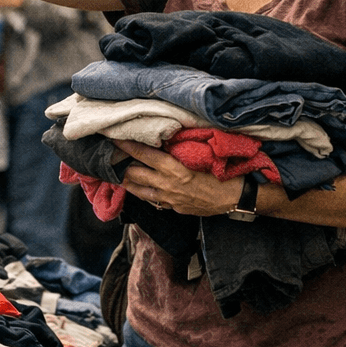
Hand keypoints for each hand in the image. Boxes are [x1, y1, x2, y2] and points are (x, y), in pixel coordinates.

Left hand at [113, 139, 242, 215]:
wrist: (234, 198)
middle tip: (111, 158)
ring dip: (127, 182)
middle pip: (134, 174)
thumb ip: (180, 149)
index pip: (143, 155)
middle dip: (120, 165)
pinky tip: (139, 189)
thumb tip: (164, 139)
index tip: (115, 140)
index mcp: (173, 169)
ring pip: (139, 190)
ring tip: (117, 174)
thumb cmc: (221, 173)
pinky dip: (143, 193)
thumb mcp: (200, 156)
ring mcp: (169, 199)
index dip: (127, 146)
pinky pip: (153, 200)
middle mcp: (166, 185)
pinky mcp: (174, 208)